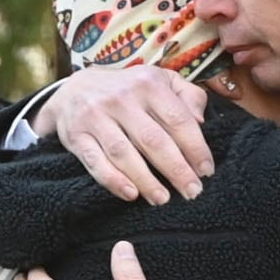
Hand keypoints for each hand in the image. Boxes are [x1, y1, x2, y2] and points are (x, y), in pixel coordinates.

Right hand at [36, 66, 215, 204]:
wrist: (73, 90)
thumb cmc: (128, 91)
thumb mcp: (160, 80)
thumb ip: (187, 95)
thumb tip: (200, 122)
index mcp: (148, 83)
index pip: (177, 119)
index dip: (195, 148)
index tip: (206, 171)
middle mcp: (121, 98)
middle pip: (153, 140)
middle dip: (176, 170)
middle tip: (192, 191)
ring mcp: (96, 117)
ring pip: (124, 154)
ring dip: (146, 180)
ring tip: (162, 199)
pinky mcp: (76, 136)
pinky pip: (95, 162)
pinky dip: (113, 180)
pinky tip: (131, 195)